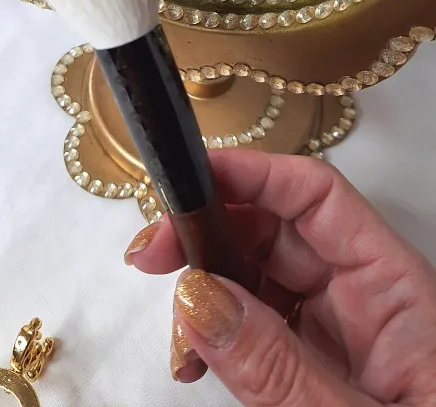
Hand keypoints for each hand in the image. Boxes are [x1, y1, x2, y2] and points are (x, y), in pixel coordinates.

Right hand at [124, 152, 435, 405]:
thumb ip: (281, 370)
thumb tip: (197, 298)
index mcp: (394, 286)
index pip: (318, 196)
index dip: (251, 173)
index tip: (184, 182)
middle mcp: (362, 294)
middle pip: (275, 228)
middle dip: (207, 231)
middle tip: (149, 256)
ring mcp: (335, 328)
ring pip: (257, 274)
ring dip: (204, 288)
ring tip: (176, 334)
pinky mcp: (314, 360)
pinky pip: (254, 324)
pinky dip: (216, 332)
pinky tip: (193, 359)